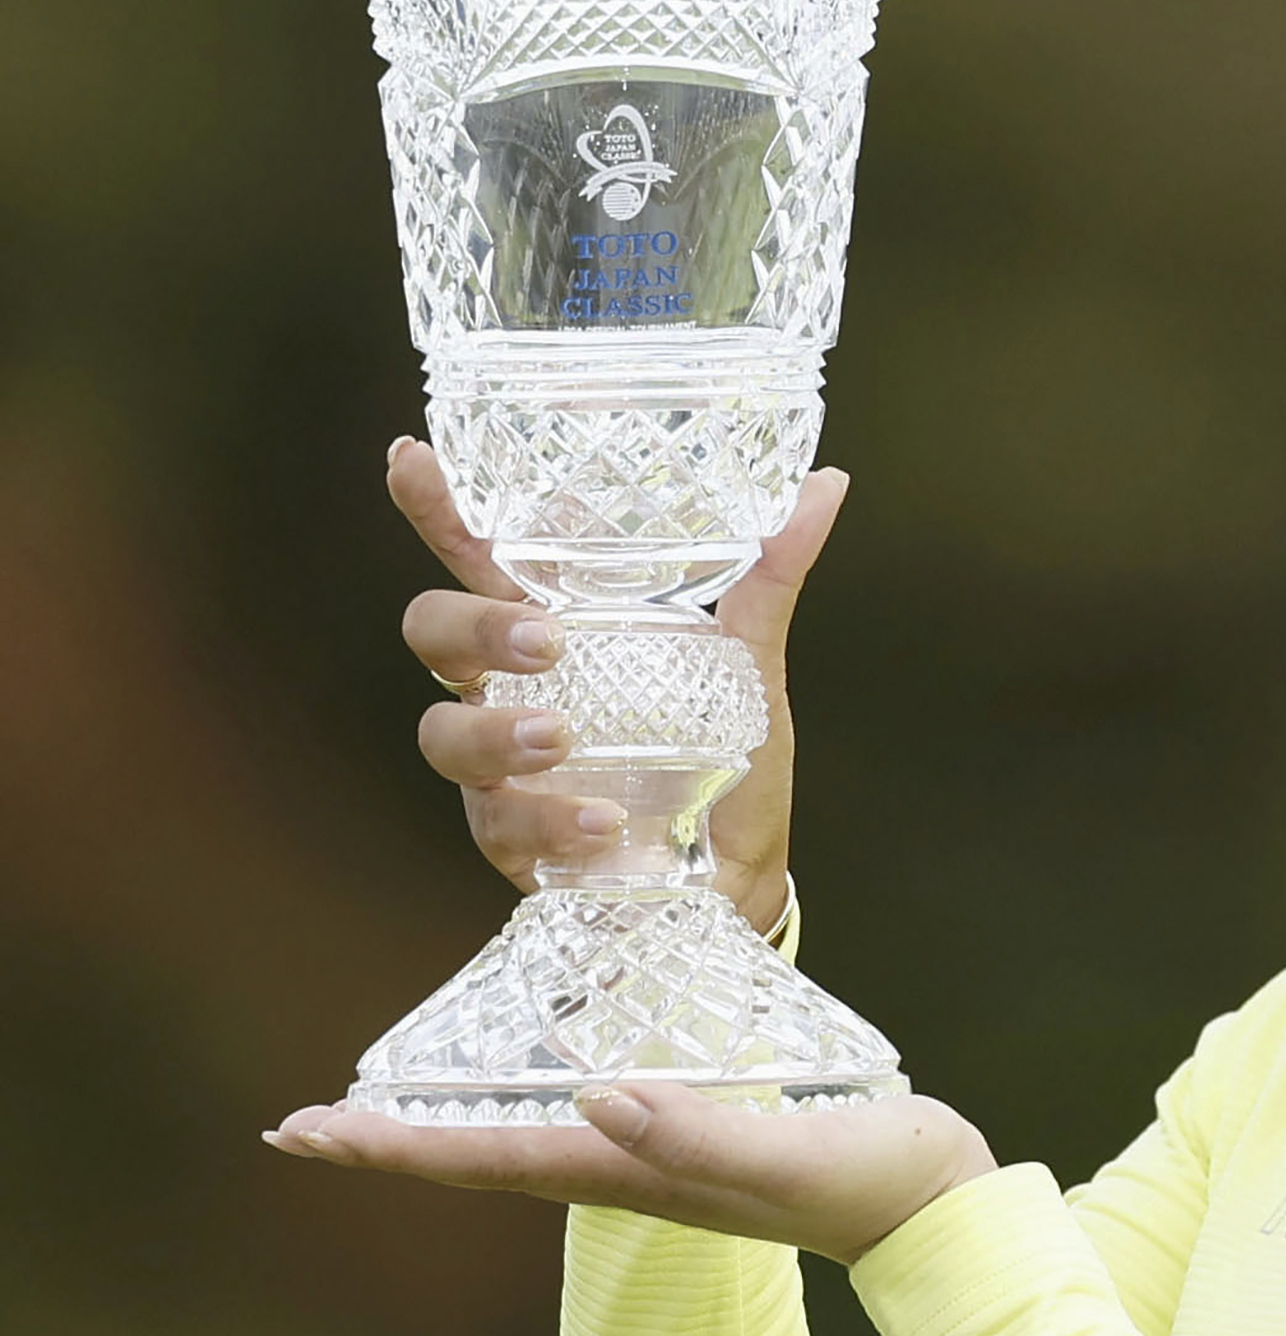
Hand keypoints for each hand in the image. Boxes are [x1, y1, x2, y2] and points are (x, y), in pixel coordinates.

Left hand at [264, 1085, 998, 1265]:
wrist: (940, 1204)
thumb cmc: (873, 1179)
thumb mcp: (786, 1153)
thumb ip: (694, 1136)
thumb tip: (594, 1102)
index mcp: (635, 1172)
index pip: (488, 1158)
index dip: (393, 1147)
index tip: (305, 1131)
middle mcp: (631, 1168)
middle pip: (486, 1155)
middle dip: (393, 1142)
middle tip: (304, 1125)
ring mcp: (661, 1157)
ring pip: (526, 1139)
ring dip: (447, 1124)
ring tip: (386, 1105)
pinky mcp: (697, 1132)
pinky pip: (584, 1116)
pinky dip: (526, 1098)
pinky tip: (532, 1079)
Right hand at [389, 437, 848, 931]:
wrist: (737, 878)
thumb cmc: (724, 756)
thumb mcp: (750, 665)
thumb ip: (771, 575)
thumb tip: (825, 486)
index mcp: (559, 624)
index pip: (481, 556)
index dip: (439, 508)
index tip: (411, 457)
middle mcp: (514, 687)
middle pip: (433, 632)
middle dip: (471, 628)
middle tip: (543, 638)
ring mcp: (504, 765)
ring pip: (444, 732)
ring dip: (497, 733)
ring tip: (560, 737)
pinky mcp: (515, 839)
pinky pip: (501, 824)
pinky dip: (551, 819)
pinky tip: (603, 822)